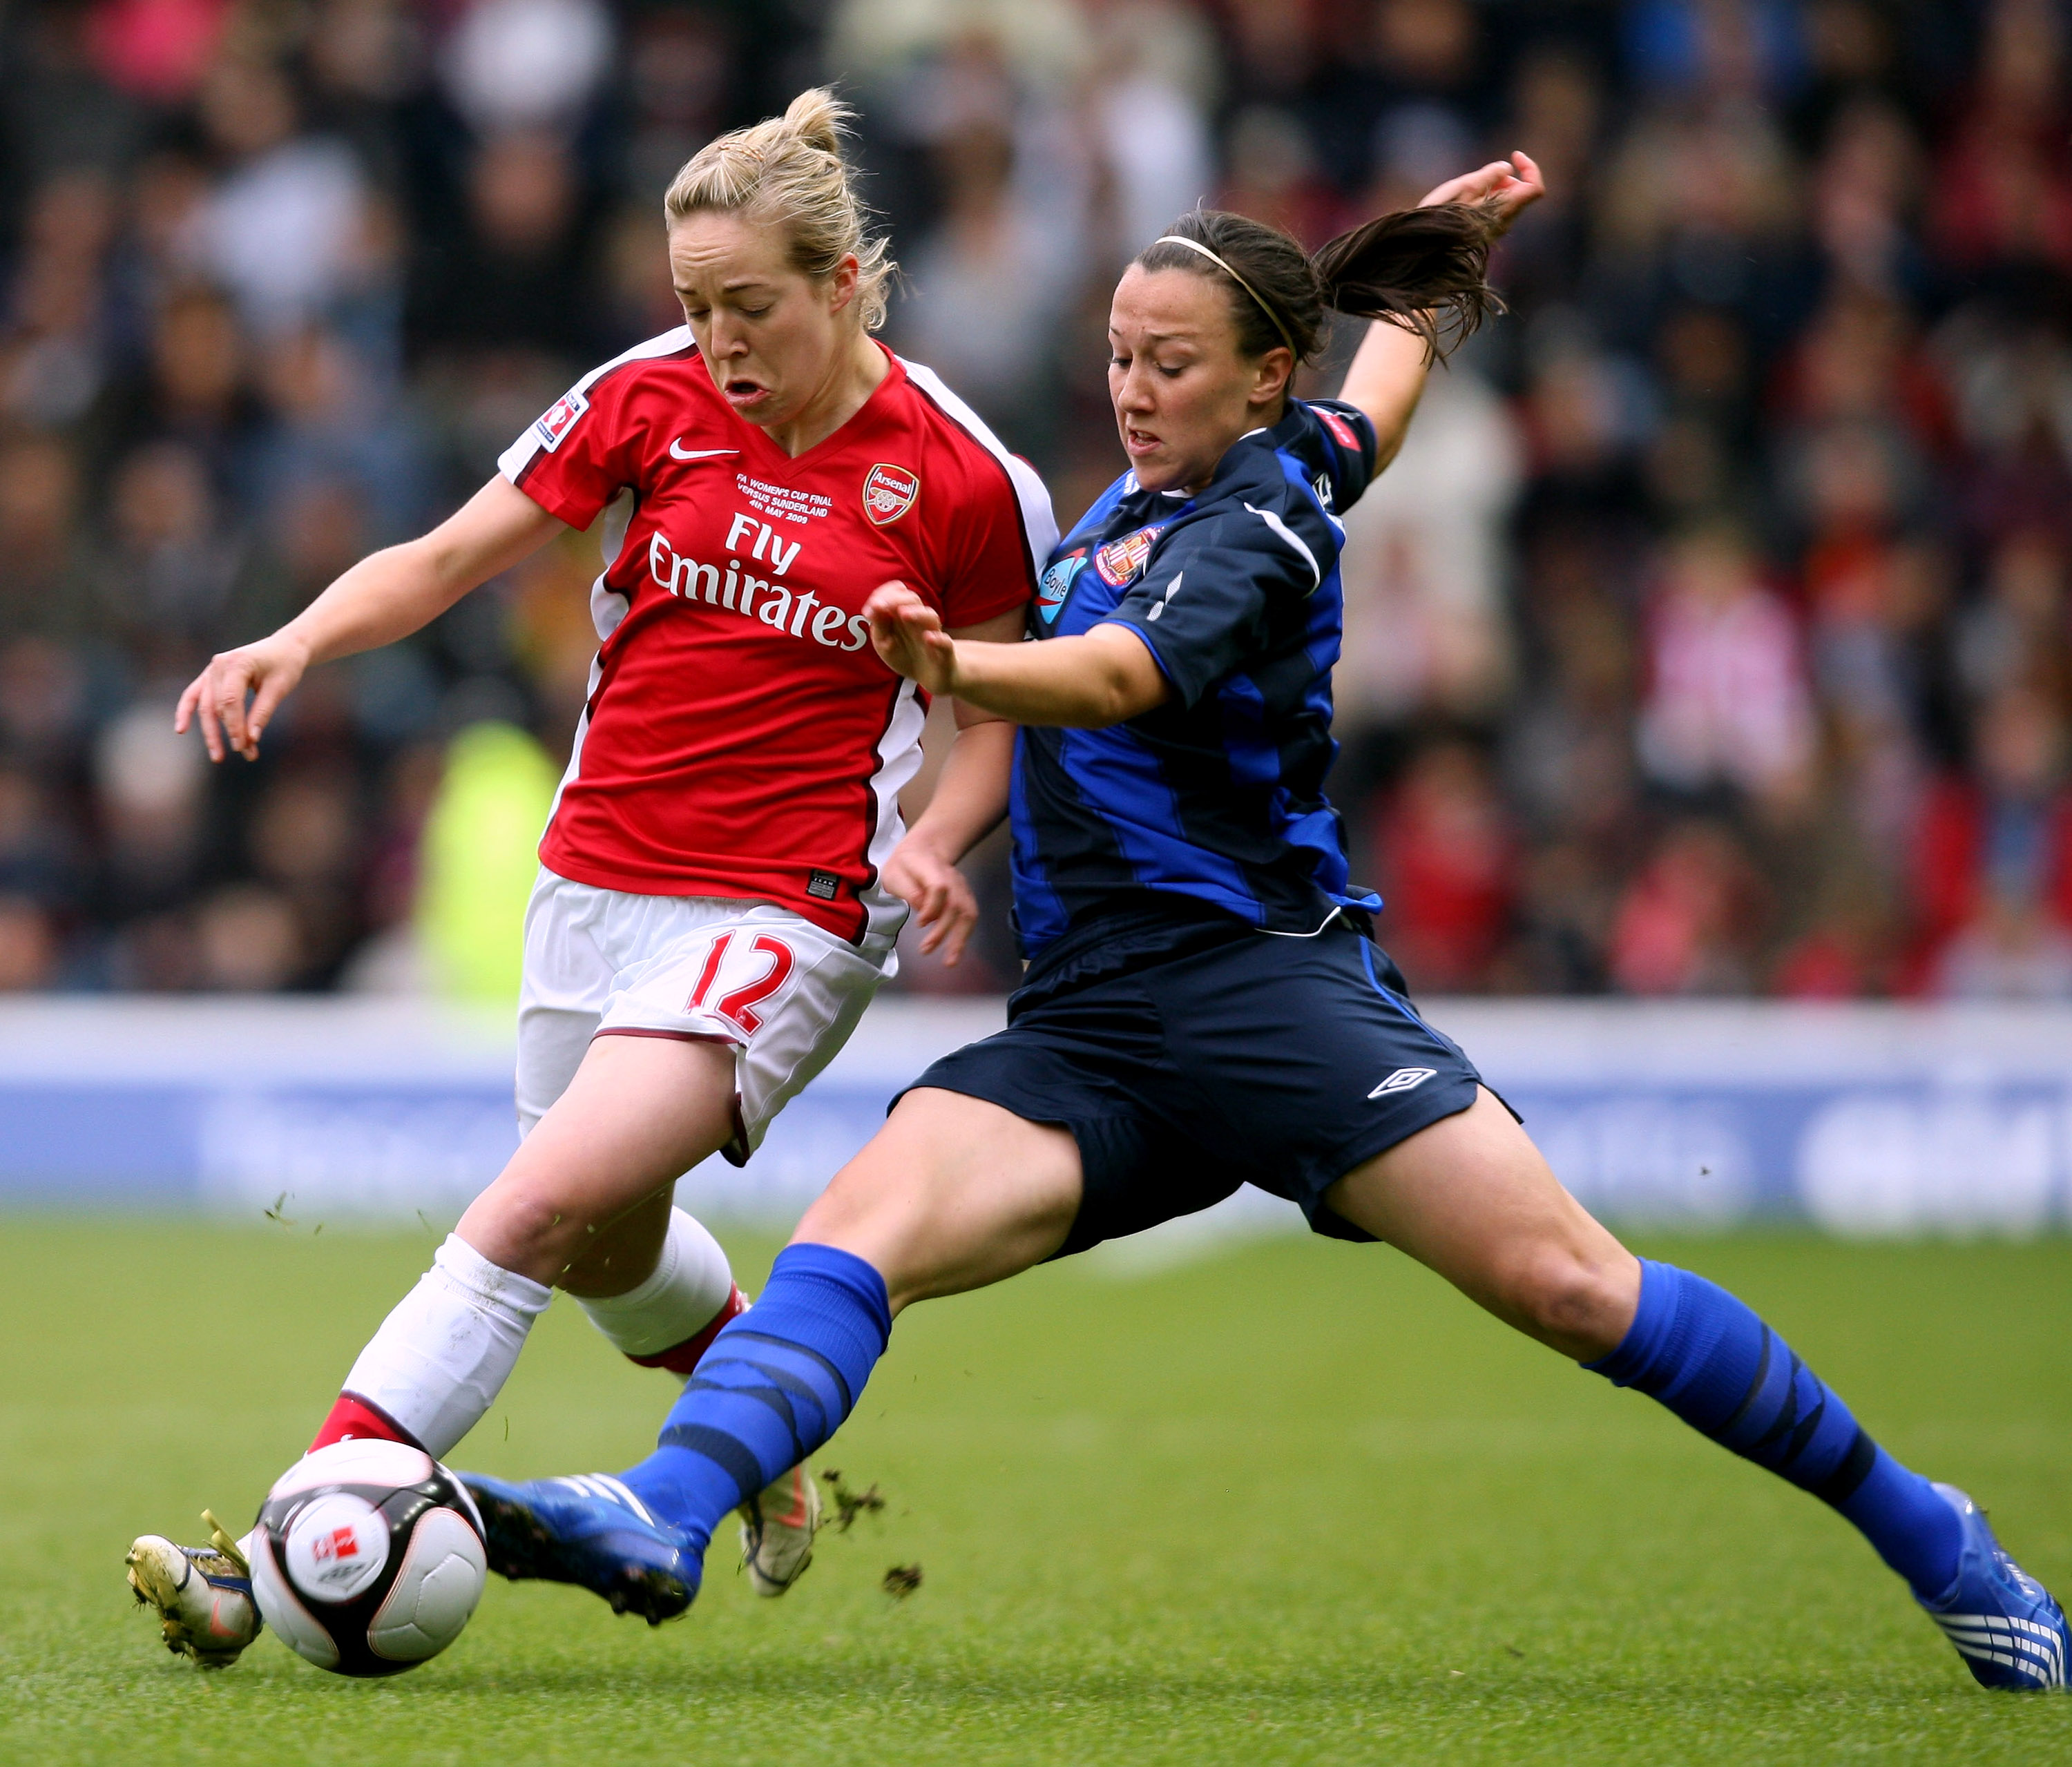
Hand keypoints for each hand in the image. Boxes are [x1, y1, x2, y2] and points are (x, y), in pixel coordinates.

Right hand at [174, 631, 311, 760]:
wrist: (284, 647)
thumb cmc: (285, 665)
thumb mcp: (280, 688)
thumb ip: (262, 712)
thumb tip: (251, 739)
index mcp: (237, 663)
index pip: (231, 701)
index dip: (235, 726)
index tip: (245, 746)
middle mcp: (219, 665)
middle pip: (217, 706)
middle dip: (228, 732)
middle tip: (243, 754)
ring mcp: (211, 670)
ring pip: (206, 706)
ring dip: (211, 731)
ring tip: (218, 756)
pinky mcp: (210, 677)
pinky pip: (194, 695)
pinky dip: (186, 711)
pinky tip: (181, 729)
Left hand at [865, 582, 958, 694]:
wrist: (929, 676)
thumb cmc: (904, 655)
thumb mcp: (884, 643)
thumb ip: (879, 626)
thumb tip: (872, 608)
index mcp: (903, 613)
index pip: (897, 592)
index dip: (884, 595)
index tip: (869, 609)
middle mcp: (919, 619)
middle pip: (912, 599)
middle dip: (896, 600)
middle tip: (881, 605)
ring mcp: (933, 633)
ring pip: (930, 616)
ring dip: (916, 613)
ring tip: (903, 614)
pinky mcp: (944, 652)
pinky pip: (945, 643)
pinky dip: (937, 639)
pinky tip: (927, 638)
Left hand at [880, 833, 979, 965]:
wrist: (924, 851)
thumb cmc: (905, 865)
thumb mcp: (895, 873)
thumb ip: (908, 890)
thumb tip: (922, 909)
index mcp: (933, 869)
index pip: (939, 887)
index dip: (931, 907)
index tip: (919, 923)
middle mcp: (953, 878)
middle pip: (956, 905)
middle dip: (943, 931)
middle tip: (926, 950)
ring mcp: (962, 887)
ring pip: (968, 913)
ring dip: (960, 939)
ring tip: (950, 960)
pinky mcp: (965, 897)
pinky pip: (970, 917)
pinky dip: (964, 936)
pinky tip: (955, 951)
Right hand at [1418, 151, 1545, 238]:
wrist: (1424, 247)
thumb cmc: (1440, 216)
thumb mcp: (1463, 187)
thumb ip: (1488, 175)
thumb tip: (1506, 168)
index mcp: (1503, 210)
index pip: (1534, 188)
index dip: (1530, 168)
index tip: (1514, 156)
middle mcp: (1505, 223)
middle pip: (1520, 193)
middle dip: (1506, 178)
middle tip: (1481, 176)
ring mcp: (1497, 231)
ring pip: (1508, 202)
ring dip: (1495, 188)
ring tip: (1469, 189)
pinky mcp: (1487, 234)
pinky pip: (1496, 212)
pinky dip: (1488, 199)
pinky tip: (1466, 201)